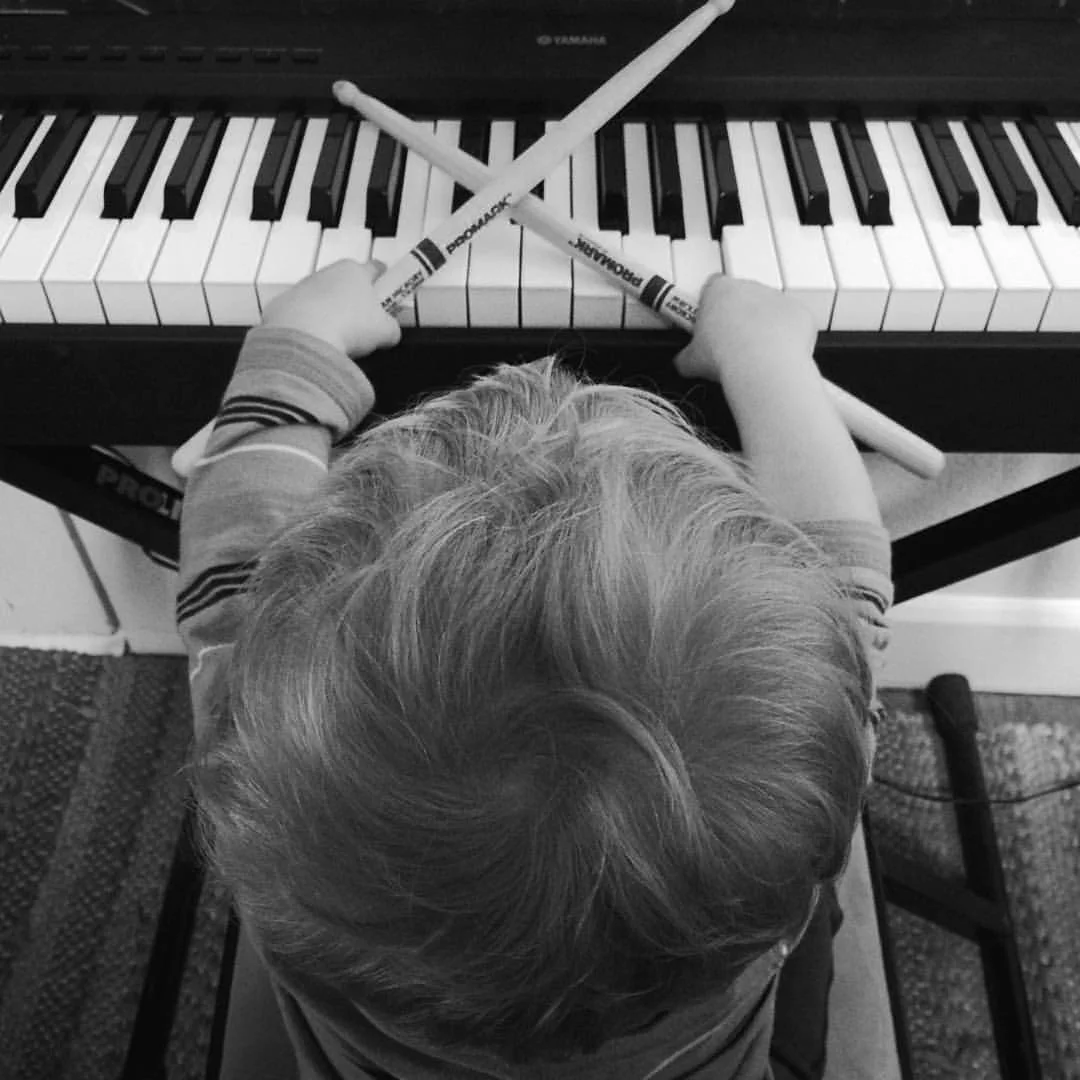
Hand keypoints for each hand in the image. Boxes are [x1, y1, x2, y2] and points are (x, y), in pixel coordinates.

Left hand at [259, 258, 401, 358]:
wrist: (304, 338)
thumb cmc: (349, 326)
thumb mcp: (385, 331)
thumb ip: (392, 328)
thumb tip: (390, 332)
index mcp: (356, 271)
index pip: (374, 268)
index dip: (384, 278)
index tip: (388, 286)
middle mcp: (328, 272)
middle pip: (347, 282)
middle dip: (355, 299)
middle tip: (364, 322)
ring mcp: (304, 287)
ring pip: (324, 297)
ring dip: (331, 312)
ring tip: (338, 338)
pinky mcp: (284, 304)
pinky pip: (303, 314)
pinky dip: (310, 325)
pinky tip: (316, 342)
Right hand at [673, 274, 817, 383]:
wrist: (761, 366)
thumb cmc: (723, 357)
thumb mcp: (690, 360)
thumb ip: (685, 356)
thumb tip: (682, 363)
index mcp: (719, 290)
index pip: (712, 288)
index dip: (710, 307)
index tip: (709, 326)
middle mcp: (750, 286)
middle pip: (743, 297)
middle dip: (739, 317)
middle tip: (732, 344)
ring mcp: (778, 297)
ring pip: (769, 310)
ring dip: (764, 326)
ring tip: (756, 355)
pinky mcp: (800, 311)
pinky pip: (793, 323)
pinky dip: (788, 337)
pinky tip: (778, 356)